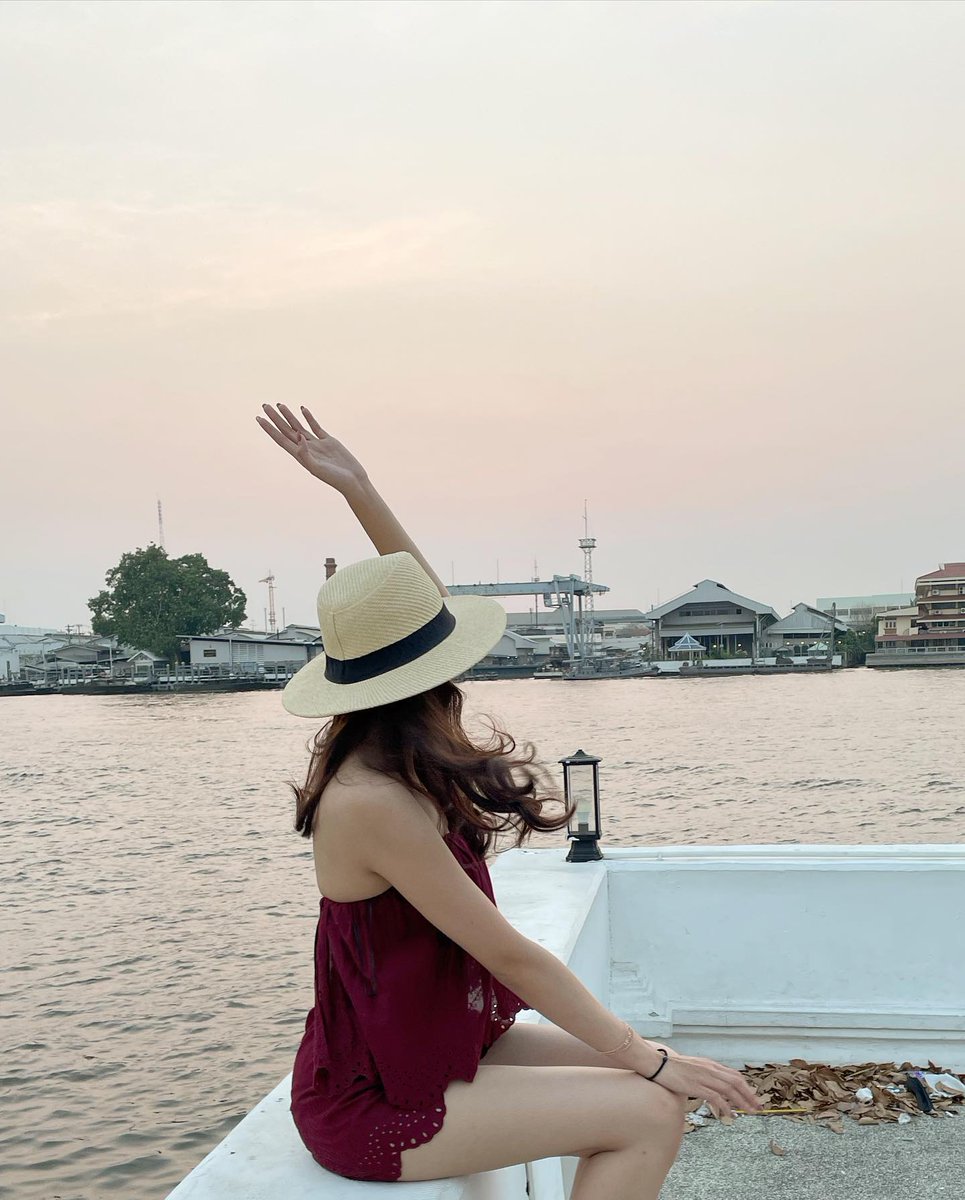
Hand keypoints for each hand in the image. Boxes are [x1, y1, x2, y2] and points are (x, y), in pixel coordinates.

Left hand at [256, 404, 367, 495]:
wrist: (353, 481)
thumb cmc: (335, 479)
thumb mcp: (317, 469)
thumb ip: (305, 454)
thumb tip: (298, 436)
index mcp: (300, 456)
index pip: (280, 438)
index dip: (269, 428)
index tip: (259, 418)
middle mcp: (306, 448)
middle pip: (286, 430)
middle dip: (275, 418)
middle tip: (265, 405)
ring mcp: (316, 444)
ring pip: (299, 426)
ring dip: (289, 416)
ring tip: (279, 404)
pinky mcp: (328, 441)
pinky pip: (315, 426)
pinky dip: (309, 417)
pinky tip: (303, 409)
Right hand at [649, 1052, 763, 1118]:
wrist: (657, 1064)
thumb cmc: (672, 1068)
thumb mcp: (693, 1070)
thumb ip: (704, 1076)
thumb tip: (711, 1088)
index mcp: (710, 1064)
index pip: (734, 1075)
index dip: (746, 1087)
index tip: (753, 1098)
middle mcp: (710, 1069)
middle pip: (736, 1082)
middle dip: (749, 1095)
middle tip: (758, 1108)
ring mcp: (704, 1076)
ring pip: (729, 1089)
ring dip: (741, 1101)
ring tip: (749, 1112)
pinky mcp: (696, 1085)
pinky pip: (715, 1096)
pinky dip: (725, 1105)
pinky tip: (729, 1114)